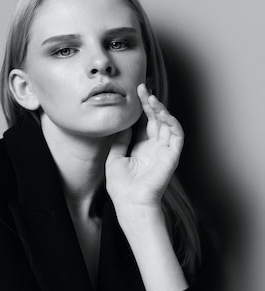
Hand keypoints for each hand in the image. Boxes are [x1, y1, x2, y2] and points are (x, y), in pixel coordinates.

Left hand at [105, 83, 183, 209]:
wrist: (130, 202)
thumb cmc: (121, 186)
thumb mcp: (115, 158)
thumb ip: (120, 140)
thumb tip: (123, 123)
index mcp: (141, 147)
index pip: (143, 122)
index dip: (141, 108)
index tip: (135, 93)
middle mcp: (154, 147)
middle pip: (155, 119)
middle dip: (150, 103)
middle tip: (142, 87)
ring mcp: (164, 150)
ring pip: (167, 124)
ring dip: (160, 109)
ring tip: (150, 97)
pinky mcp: (172, 155)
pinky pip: (176, 134)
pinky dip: (171, 122)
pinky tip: (161, 112)